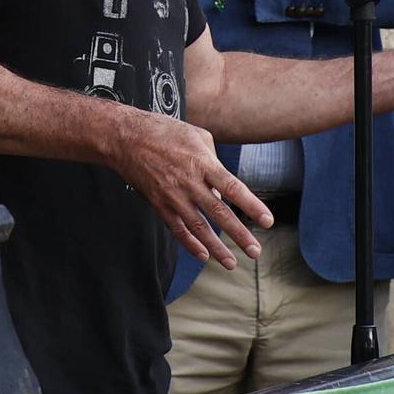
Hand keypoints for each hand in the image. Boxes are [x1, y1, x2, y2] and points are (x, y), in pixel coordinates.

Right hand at [103, 107, 268, 267]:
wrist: (125, 137)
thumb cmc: (163, 130)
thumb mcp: (196, 135)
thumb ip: (214, 160)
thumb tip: (221, 186)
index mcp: (202, 162)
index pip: (232, 188)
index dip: (251, 206)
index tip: (267, 221)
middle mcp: (189, 182)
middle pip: (218, 213)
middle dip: (238, 235)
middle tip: (255, 251)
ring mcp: (173, 195)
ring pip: (198, 227)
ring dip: (216, 248)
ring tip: (231, 263)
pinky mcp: (159, 203)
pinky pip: (176, 228)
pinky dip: (190, 244)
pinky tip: (203, 255)